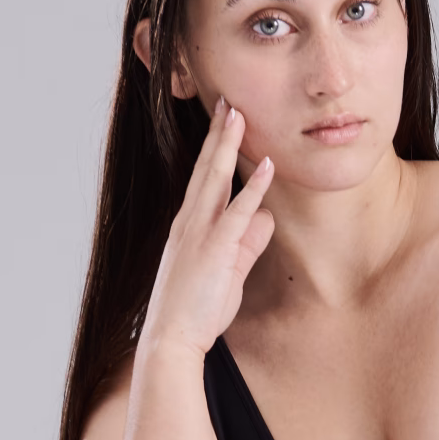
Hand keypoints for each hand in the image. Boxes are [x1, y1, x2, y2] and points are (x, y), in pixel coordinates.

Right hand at [139, 100, 275, 360]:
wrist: (171, 338)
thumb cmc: (196, 310)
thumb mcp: (229, 272)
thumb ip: (248, 243)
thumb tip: (265, 216)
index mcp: (190, 226)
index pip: (204, 178)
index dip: (215, 149)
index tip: (224, 122)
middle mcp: (191, 222)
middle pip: (207, 168)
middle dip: (218, 133)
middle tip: (227, 101)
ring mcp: (200, 233)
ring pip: (216, 178)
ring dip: (228, 145)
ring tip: (239, 114)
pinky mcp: (215, 249)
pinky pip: (237, 212)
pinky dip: (253, 188)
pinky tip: (267, 166)